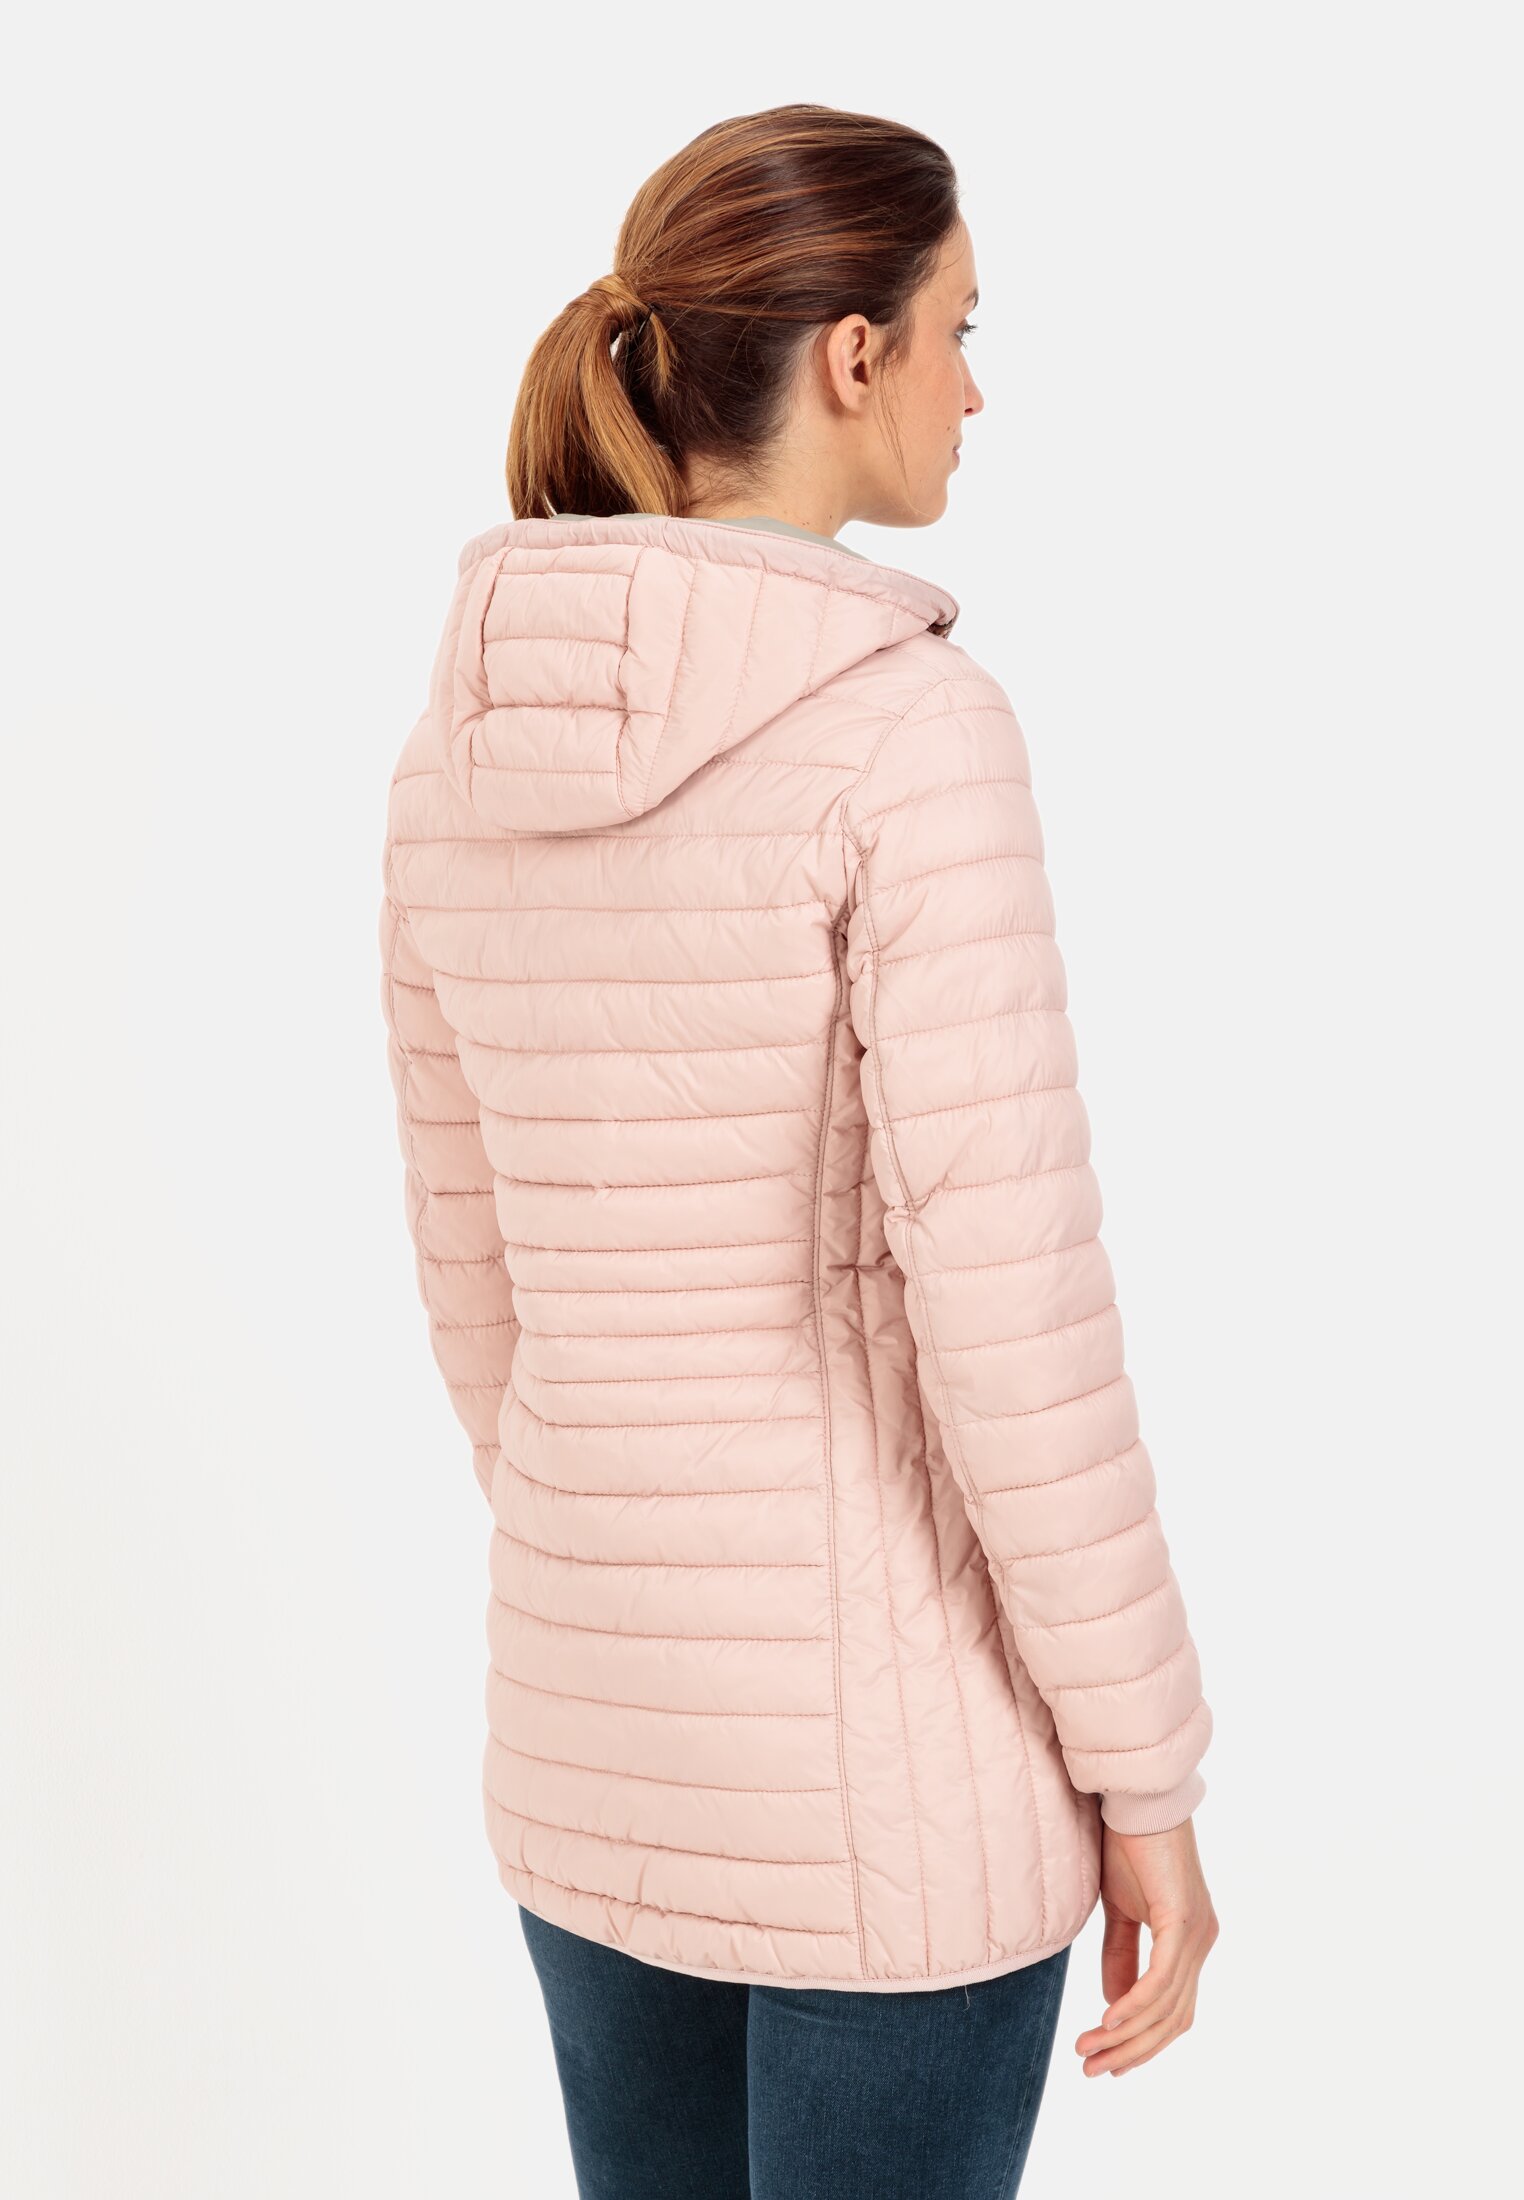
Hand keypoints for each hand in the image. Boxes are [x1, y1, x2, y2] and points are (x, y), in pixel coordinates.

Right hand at [1072, 1815, 1218, 2076]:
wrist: (1136, 1798)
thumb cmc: (1128, 1845)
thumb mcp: (1119, 1908)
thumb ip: (1121, 1955)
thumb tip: (1114, 2006)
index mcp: (1190, 1942)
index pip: (1173, 2011)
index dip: (1143, 2042)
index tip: (1107, 2062)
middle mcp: (1202, 1943)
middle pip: (1172, 2020)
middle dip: (1131, 2051)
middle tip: (1091, 2069)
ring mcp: (1197, 1934)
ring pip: (1165, 2007)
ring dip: (1124, 2035)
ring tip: (1088, 2049)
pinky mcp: (1182, 1921)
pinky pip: (1161, 1980)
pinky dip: (1134, 2006)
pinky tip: (1108, 2021)